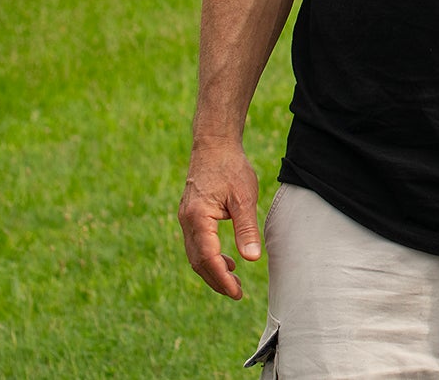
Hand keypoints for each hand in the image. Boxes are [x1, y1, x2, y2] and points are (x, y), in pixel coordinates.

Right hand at [178, 141, 262, 298]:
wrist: (214, 145)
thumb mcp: (244, 197)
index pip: (207, 257)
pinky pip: (196, 244)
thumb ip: (246, 228)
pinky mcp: (190, 216)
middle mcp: (187, 221)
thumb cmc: (231, 168)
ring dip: (212, 271)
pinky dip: (210, 257)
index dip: (221, 278)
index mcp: (198, 218)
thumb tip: (252, 259)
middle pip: (198, 261)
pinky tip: (227, 262)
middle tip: (238, 293)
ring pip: (195, 255)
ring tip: (234, 282)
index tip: (236, 292)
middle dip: (216, 280)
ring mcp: (186, 219)